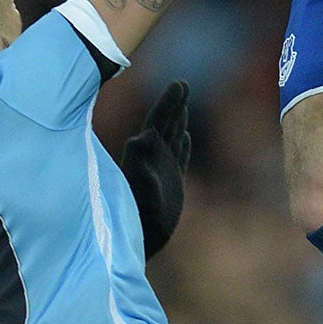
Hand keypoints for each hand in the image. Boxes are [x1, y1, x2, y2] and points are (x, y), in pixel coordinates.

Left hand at [122, 81, 190, 257]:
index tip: (179, 83)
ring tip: (183, 105)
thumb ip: (139, 163)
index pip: (158, 120)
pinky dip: (184, 145)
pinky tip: (186, 137)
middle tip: (182, 84)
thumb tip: (143, 136)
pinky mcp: (172, 183)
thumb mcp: (139, 188)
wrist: (138, 240)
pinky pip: (179, 157)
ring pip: (172, 137)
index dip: (169, 101)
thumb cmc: (136, 217)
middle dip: (175, 104)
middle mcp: (153, 158)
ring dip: (178, 120)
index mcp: (146, 154)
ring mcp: (163, 169)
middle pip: (166, 124)